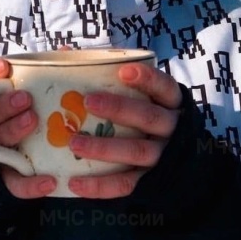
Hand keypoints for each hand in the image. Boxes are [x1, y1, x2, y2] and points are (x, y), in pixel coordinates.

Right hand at [0, 58, 57, 198]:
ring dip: (14, 130)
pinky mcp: (6, 178)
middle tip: (25, 98)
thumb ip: (42, 75)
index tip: (4, 66)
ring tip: (32, 121)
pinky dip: (30, 185)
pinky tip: (49, 181)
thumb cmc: (20, 118)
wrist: (1, 164)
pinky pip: (15, 184)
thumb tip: (68, 50)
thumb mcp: (26, 95)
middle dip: (5, 104)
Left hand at [66, 63, 182, 198]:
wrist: (176, 156)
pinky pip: (126, 184)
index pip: (164, 86)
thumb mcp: (139, 91)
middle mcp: (170, 127)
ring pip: (136, 152)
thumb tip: (64, 54)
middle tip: (87, 101)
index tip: (123, 71)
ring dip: (104, 148)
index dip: (146, 78)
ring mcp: (162, 155)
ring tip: (73, 142)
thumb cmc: (143, 110)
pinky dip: (100, 186)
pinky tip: (75, 182)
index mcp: (169, 101)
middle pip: (148, 117)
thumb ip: (107, 72)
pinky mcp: (150, 181)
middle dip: (118, 109)